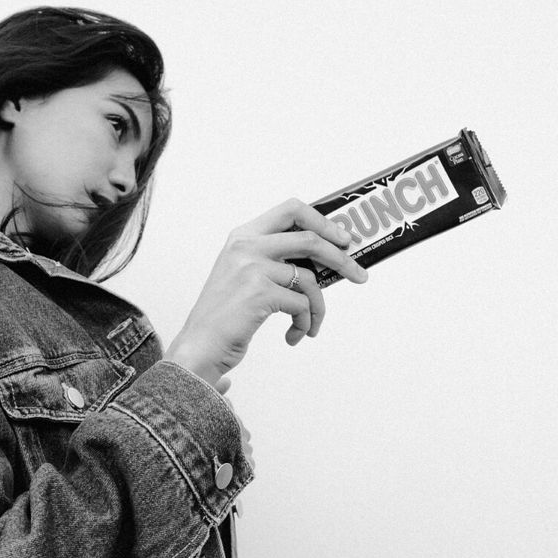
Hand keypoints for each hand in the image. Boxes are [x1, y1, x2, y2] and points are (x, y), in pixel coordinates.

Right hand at [164, 198, 368, 386]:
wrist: (199, 347)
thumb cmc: (225, 317)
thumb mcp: (244, 276)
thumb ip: (274, 260)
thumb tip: (324, 260)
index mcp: (243, 236)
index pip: (291, 210)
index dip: (323, 221)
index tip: (343, 238)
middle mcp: (246, 246)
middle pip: (310, 238)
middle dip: (341, 258)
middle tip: (358, 274)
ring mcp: (252, 267)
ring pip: (310, 280)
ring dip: (319, 308)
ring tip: (312, 325)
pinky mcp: (259, 292)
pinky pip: (302, 305)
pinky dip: (304, 323)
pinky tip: (294, 336)